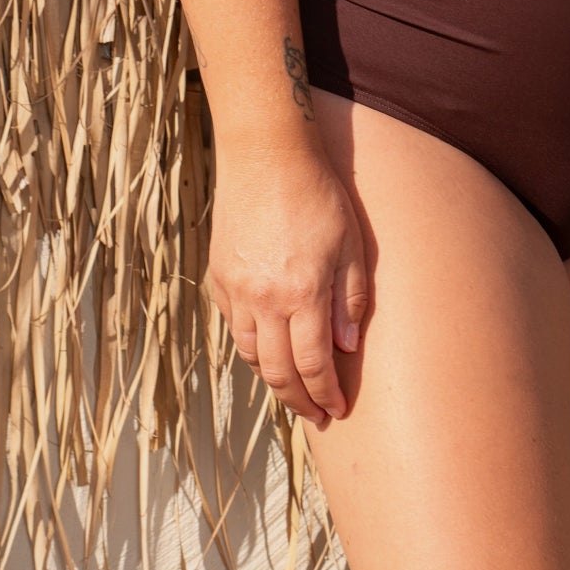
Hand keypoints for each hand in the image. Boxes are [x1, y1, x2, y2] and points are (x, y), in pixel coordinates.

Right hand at [207, 148, 369, 428]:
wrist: (264, 154)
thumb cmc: (317, 193)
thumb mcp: (349, 243)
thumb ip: (349, 299)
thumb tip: (346, 347)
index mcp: (301, 293)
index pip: (313, 365)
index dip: (326, 394)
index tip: (337, 410)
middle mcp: (264, 299)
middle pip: (278, 372)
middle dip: (299, 401)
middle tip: (316, 416)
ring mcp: (236, 289)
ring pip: (252, 355)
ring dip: (273, 378)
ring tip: (294, 387)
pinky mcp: (219, 276)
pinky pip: (235, 327)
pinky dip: (253, 346)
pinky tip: (269, 348)